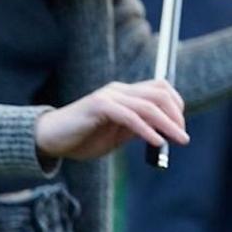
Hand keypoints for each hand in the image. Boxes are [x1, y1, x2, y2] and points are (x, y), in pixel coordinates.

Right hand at [34, 80, 187, 161]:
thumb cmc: (83, 138)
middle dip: (176, 115)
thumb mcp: (118, 135)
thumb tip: (164, 132)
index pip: (160, 89)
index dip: (176, 105)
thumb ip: (139, 129)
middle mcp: (119, 90)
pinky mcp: (98, 106)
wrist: (48, 139)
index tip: (180, 127)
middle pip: (159, 94)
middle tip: (182, 136)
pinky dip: (147, 129)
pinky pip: (130, 116)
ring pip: (148, 105)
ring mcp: (109, 96)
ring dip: (167, 124)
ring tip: (177, 140)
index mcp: (125, 94)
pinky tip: (156, 142)